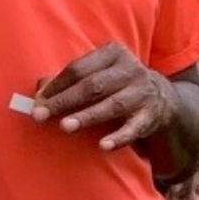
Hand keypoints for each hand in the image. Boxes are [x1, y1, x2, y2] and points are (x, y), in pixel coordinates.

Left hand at [34, 43, 178, 151]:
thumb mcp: (97, 72)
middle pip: (92, 85)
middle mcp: (130, 70)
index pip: (79, 68)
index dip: (56, 85)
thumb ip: (69, 79)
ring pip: (112, 105)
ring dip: (87, 117)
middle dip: (65, 101)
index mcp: (113, 53)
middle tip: (41, 116)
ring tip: (65, 127)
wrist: (160, 96)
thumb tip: (40, 91)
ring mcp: (142, 93)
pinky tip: (103, 146)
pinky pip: (133, 128)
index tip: (38, 101)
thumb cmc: (116, 83)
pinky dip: (119, 137)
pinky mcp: (150, 116)